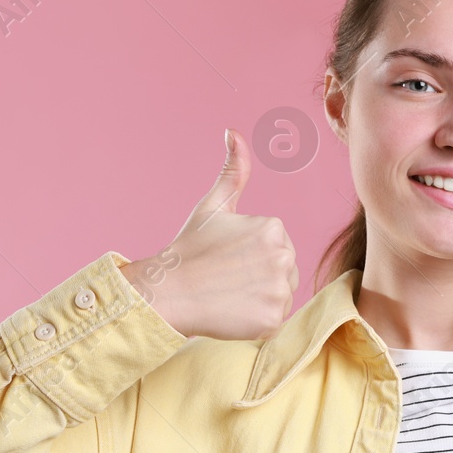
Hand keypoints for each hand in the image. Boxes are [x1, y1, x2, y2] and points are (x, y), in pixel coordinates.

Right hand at [120, 128, 298, 340]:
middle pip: (284, 270)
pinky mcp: (274, 319)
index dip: (251, 253)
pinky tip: (233, 311)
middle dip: (260, 275)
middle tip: (227, 277)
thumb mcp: (213, 206)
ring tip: (230, 294)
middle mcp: (284, 256)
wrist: (168, 292)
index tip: (227, 257)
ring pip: (281, 295)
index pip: (277, 245)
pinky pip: (275, 319)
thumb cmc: (190, 248)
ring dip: (261, 298)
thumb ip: (233, 171)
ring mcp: (280, 290)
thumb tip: (233, 132)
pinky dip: (257, 320)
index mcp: (273, 227)